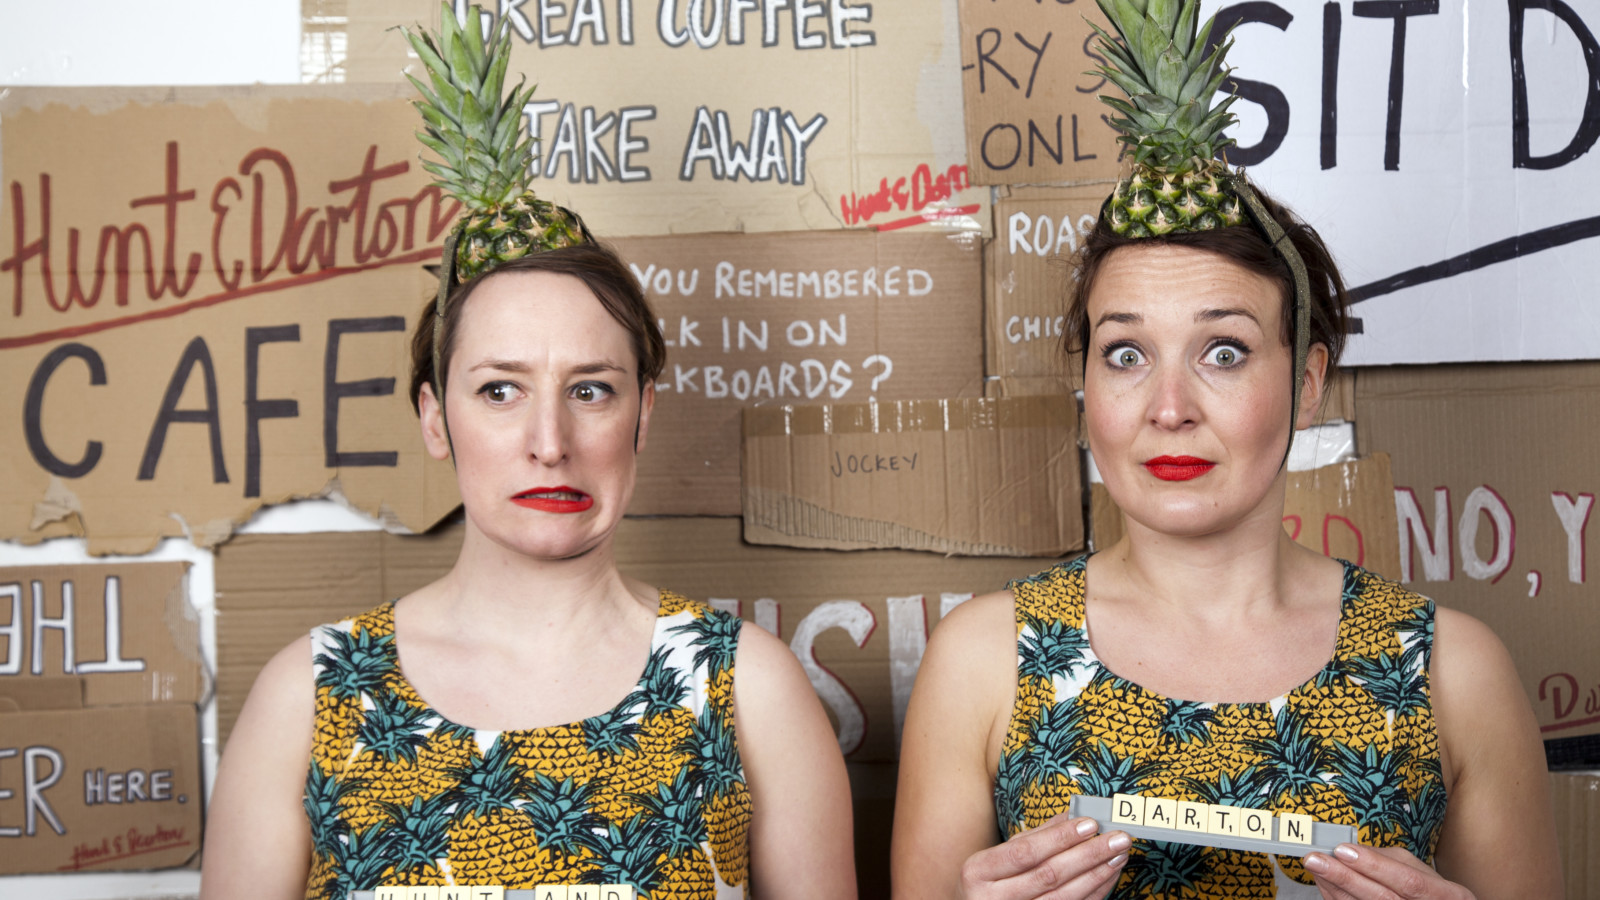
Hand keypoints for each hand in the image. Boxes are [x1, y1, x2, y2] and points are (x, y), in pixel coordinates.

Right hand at [959, 815, 1129, 899]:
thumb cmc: (988, 882)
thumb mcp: (998, 857)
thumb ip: (1034, 836)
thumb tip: (1071, 815)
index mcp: (978, 872)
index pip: (1025, 852)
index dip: (1059, 838)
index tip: (1090, 823)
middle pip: (1048, 875)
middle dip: (1088, 855)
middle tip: (1117, 838)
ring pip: (1063, 897)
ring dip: (1096, 875)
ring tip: (1118, 854)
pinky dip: (1093, 892)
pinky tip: (1107, 875)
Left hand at [1306, 844, 1475, 899]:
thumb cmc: (1432, 892)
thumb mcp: (1422, 871)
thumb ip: (1390, 860)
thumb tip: (1353, 849)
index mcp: (1447, 895)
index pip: (1408, 881)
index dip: (1375, 866)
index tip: (1343, 850)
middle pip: (1382, 898)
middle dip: (1345, 877)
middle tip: (1315, 859)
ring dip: (1335, 887)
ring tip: (1315, 867)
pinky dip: (1337, 897)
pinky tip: (1325, 883)